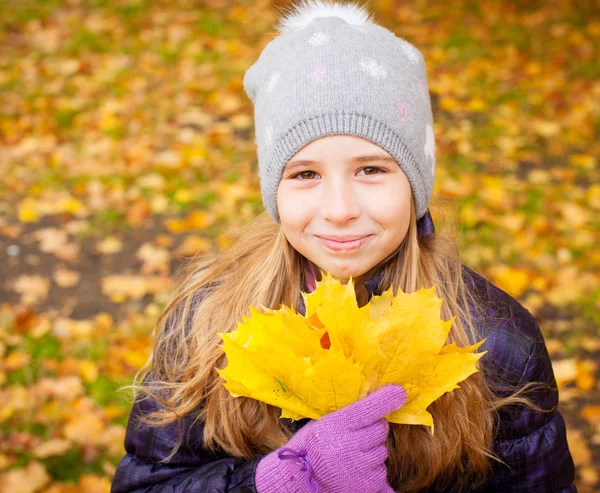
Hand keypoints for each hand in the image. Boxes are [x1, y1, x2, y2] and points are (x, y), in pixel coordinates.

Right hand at [255, 384, 406, 492]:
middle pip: (381, 429)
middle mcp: (348, 446)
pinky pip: (382, 470)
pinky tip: (359, 468)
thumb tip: (375, 396)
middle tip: (358, 432)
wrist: (301, 480)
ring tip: (352, 453)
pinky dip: (373, 468)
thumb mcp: (323, 422)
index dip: (386, 399)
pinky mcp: (367, 486)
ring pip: (382, 450)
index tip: (400, 392)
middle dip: (375, 427)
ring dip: (373, 449)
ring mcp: (358, 468)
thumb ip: (347, 413)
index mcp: (336, 426)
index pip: (368, 409)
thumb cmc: (312, 446)